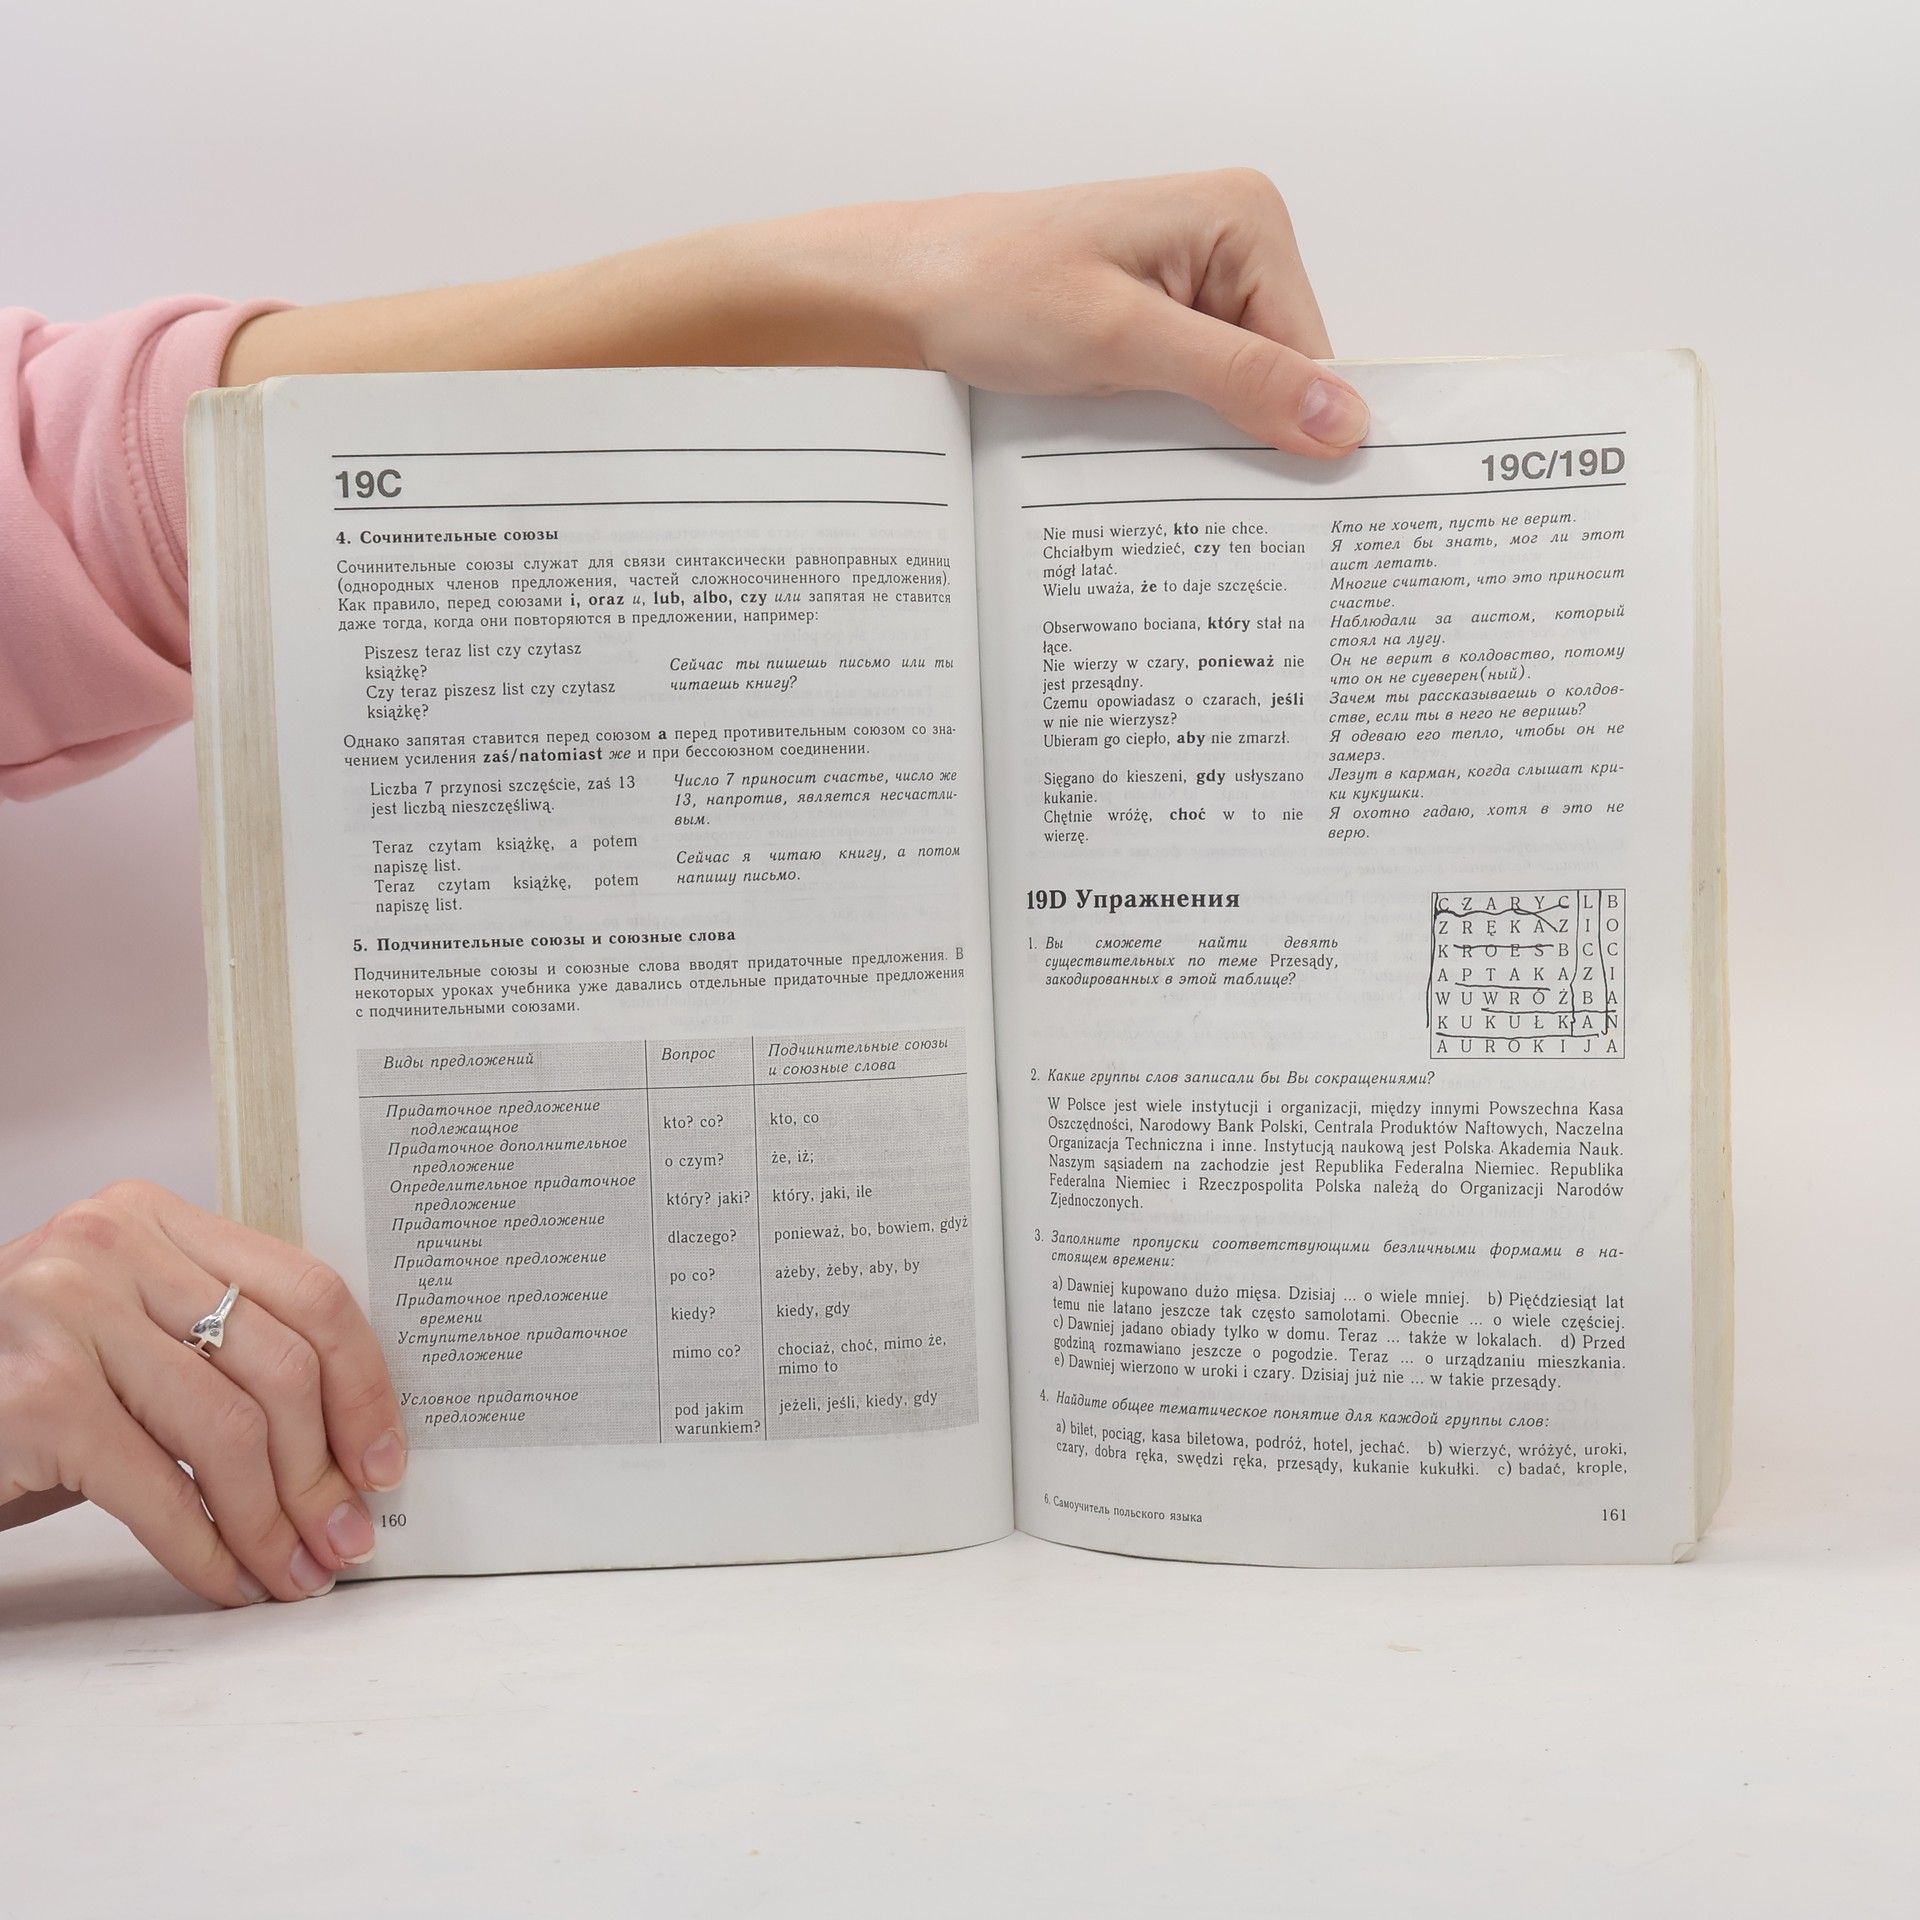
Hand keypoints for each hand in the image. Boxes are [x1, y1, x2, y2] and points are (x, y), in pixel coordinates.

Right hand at [0, 1182, 405, 1605]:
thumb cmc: (21, 1386)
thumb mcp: (128, 1340)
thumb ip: (219, 1353)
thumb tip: (347, 1446)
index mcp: (153, 1217)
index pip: (309, 1290)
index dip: (365, 1384)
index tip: (386, 1459)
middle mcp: (111, 1246)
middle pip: (282, 1362)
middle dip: (326, 1469)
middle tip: (348, 1538)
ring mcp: (64, 1314)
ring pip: (231, 1430)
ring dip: (276, 1522)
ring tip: (298, 1572)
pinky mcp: (34, 1398)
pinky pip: (160, 1490)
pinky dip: (208, 1550)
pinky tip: (231, 1582)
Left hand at [876, 171, 1367, 455]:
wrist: (911, 289)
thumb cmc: (996, 290)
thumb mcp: (1123, 340)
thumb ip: (1238, 378)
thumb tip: (1343, 420)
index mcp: (1246, 220)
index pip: (1314, 353)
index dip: (1298, 430)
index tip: (1280, 502)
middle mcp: (1235, 239)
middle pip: (1284, 371)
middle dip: (1247, 431)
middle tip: (1198, 485)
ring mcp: (1200, 277)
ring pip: (1242, 388)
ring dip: (1207, 432)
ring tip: (1156, 453)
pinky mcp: (1165, 314)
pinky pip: (1201, 384)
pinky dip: (1177, 422)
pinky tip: (1141, 439)